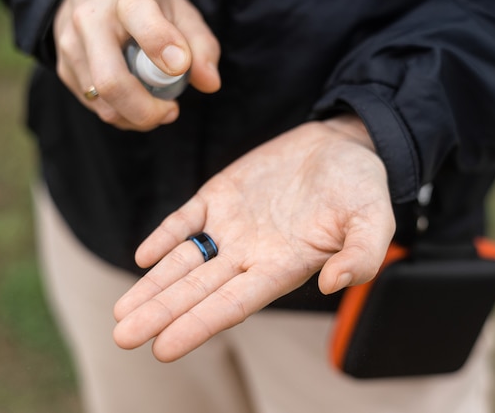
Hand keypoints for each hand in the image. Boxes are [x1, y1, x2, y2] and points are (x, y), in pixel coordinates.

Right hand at [53, 0, 220, 130]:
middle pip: (112, 82)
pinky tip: (136, 100)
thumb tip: (210, 83)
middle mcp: (90, 20)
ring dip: (137, 117)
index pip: (140, 21)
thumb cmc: (147, 8)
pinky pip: (96, 107)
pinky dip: (123, 114)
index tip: (179, 67)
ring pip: (103, 104)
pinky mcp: (64, 69)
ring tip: (157, 106)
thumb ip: (200, 46)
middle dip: (147, 110)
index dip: (161, 46)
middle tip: (171, 111)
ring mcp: (71, 46)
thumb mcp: (179, 13)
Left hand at [112, 115, 395, 360]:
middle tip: (123, 337)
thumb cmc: (360, 186)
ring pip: (185, 261)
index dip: (199, 325)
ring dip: (153, 285)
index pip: (234, 304)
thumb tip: (333, 283)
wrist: (340, 146)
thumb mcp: (373, 218)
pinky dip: (166, 237)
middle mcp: (251, 253)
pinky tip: (144, 257)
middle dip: (161, 313)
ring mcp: (232, 225)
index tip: (164, 348)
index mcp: (283, 266)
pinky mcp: (220, 196)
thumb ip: (361, 254)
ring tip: (121, 312)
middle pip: (197, 290)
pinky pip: (186, 220)